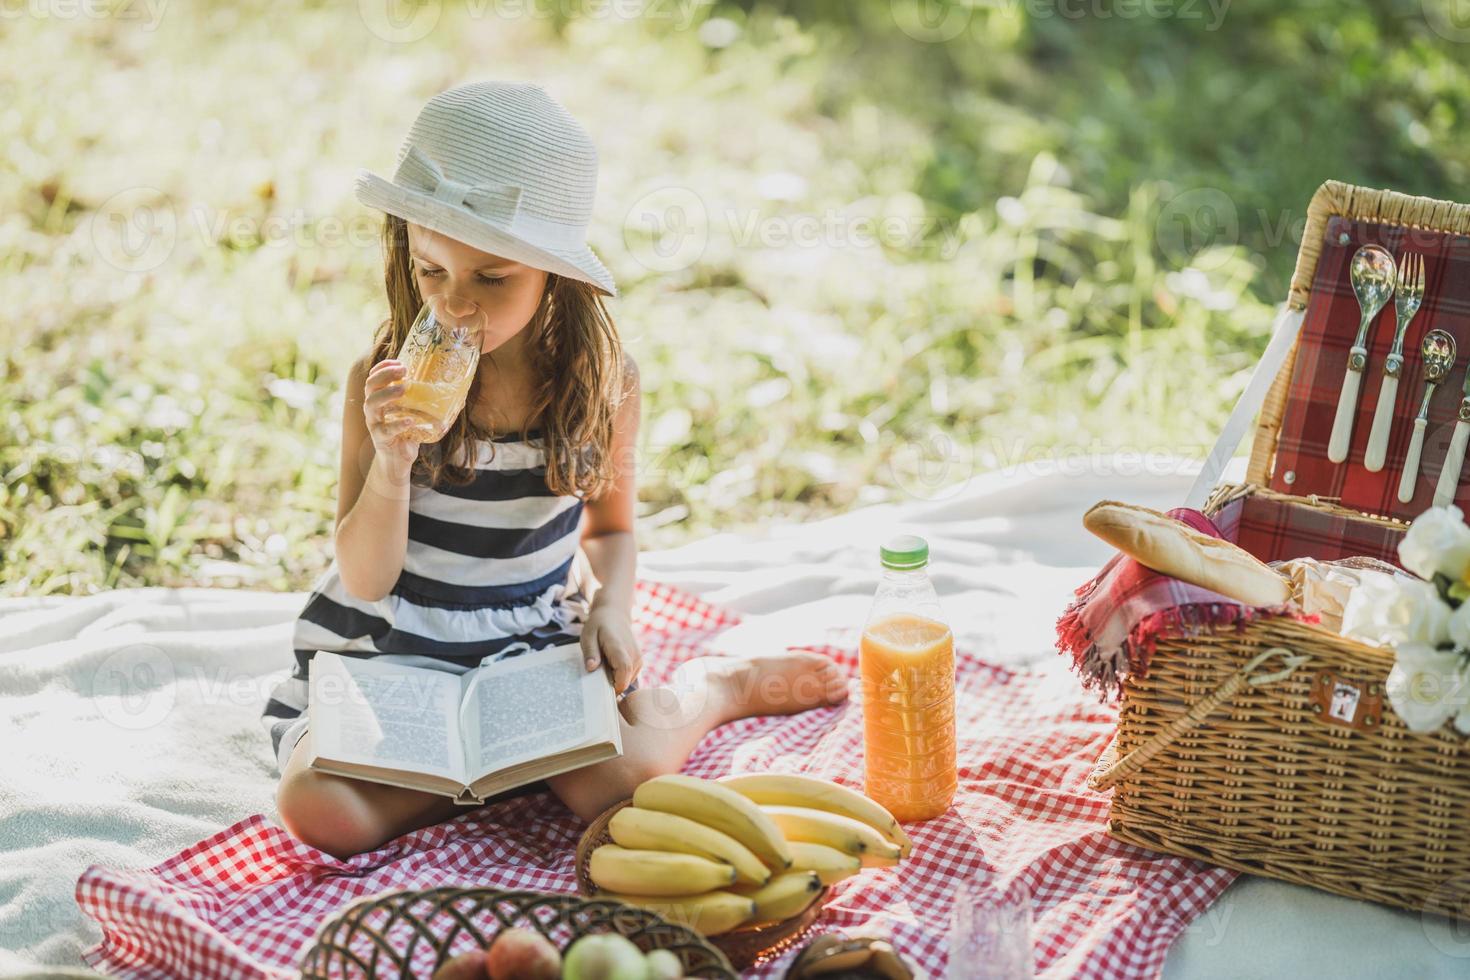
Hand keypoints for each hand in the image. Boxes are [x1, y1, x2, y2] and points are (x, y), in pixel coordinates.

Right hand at [364, 359, 422, 473]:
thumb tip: (456, 390)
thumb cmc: (407, 433)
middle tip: (403, 371)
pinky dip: (398, 424)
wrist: (398, 460)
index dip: (383, 367)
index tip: (399, 361)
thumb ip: (426, 401)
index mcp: (379, 399)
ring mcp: (374, 423)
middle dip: (385, 375)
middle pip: (370, 386)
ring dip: (387, 394)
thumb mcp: (416, 413)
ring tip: (403, 389)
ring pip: (371, 404)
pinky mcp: (380, 439)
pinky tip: (411, 420)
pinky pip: (386, 429)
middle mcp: (373, 409)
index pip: (374, 377)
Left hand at [581, 603, 640, 694]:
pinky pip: (630, 677)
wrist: (615, 615)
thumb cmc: (599, 625)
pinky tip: (611, 666)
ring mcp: (638, 658)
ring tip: (605, 666)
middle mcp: (633, 654)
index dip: (615, 684)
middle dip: (612, 684)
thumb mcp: (588, 636)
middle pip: (626, 679)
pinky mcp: (639, 662)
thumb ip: (590, 652)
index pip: (624, 670)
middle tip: (598, 675)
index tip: (602, 688)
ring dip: (615, 679)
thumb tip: (591, 668)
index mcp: (619, 647)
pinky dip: (620, 676)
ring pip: (628, 680)